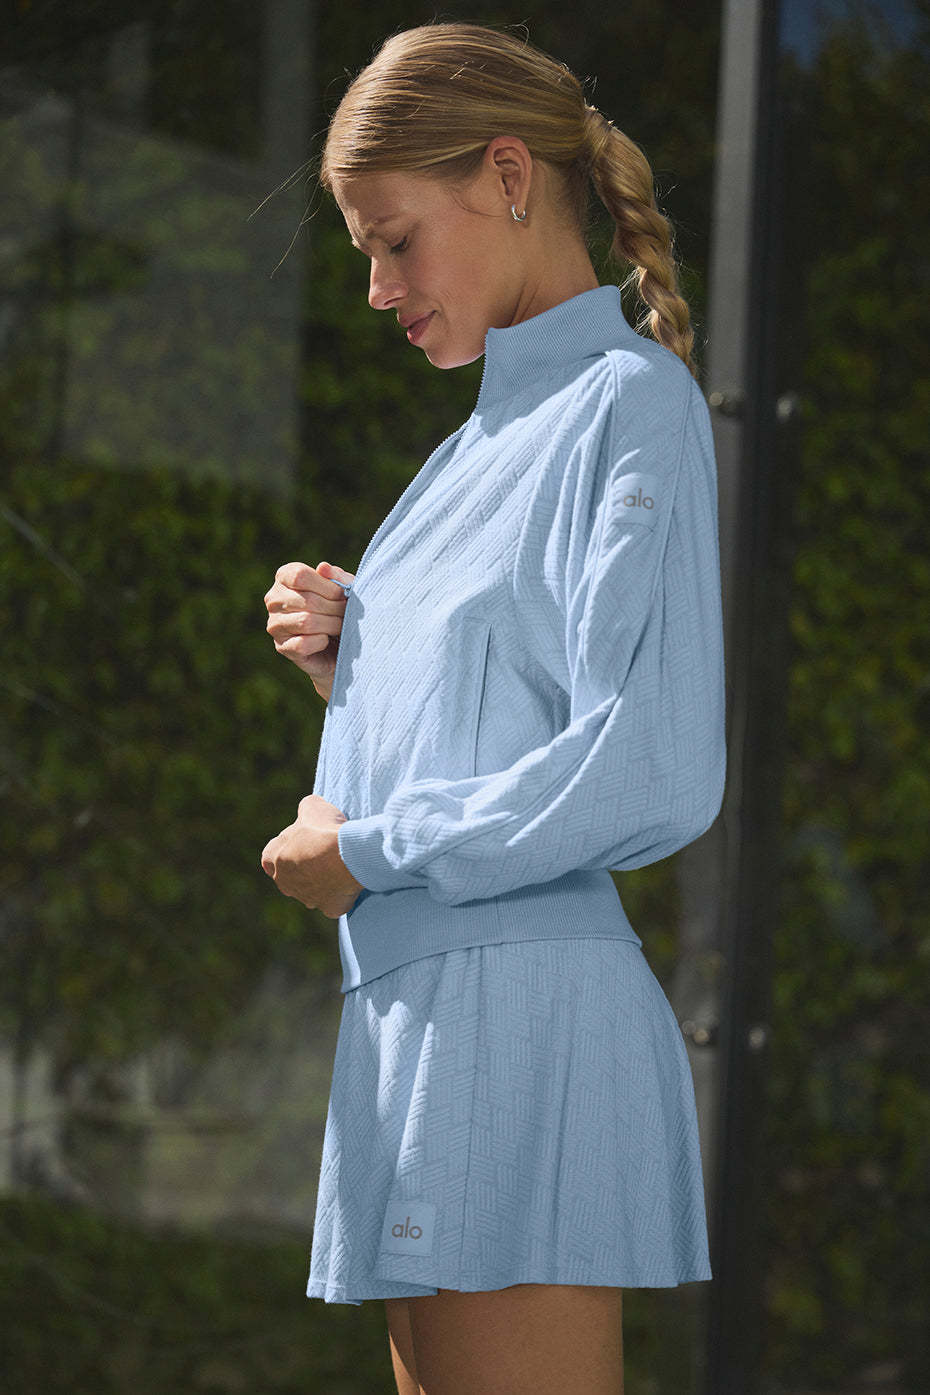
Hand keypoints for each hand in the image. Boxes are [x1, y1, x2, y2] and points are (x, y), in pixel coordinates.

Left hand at [261, 795, 365, 917]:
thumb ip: (304, 811)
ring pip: (310, 892)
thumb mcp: (312, 806)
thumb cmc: (326, 831)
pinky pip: (331, 903)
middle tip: (320, 854)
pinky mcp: (328, 908)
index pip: (269, 857)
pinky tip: (347, 883)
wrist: (350, 855)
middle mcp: (286, 883)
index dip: (283, 849)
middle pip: (289, 877)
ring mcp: (306, 898)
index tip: (298, 843)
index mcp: (275, 859)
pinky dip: (337, 896)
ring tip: (337, 867)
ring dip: (319, 883)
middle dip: (301, 868)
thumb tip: (306, 813)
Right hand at [264, 561, 355, 686]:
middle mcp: (274, 599)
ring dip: (331, 625)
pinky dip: (321, 642)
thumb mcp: (345, 589)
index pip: (300, 576)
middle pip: (307, 600)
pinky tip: (326, 640)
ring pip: (305, 622)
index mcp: (285, 577)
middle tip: (347, 614)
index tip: (344, 595)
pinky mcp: (281, 647)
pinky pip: (302, 644)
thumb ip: (337, 577)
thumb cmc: (341, 609)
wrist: (341, 644)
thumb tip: (323, 567)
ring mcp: (274, 624)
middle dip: (335, 608)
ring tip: (340, 626)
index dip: (328, 587)